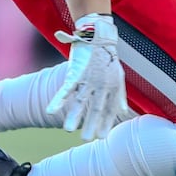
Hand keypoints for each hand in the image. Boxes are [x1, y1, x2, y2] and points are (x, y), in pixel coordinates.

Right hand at [46, 13, 128, 140]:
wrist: (99, 35)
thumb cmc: (108, 57)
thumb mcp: (119, 76)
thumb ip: (120, 96)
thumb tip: (123, 111)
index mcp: (112, 88)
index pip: (109, 110)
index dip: (106, 124)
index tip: (102, 137)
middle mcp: (101, 85)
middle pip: (95, 108)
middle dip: (90, 125)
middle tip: (85, 140)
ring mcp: (89, 79)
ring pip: (80, 101)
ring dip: (73, 116)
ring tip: (68, 129)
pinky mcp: (77, 72)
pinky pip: (66, 89)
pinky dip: (58, 100)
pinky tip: (51, 111)